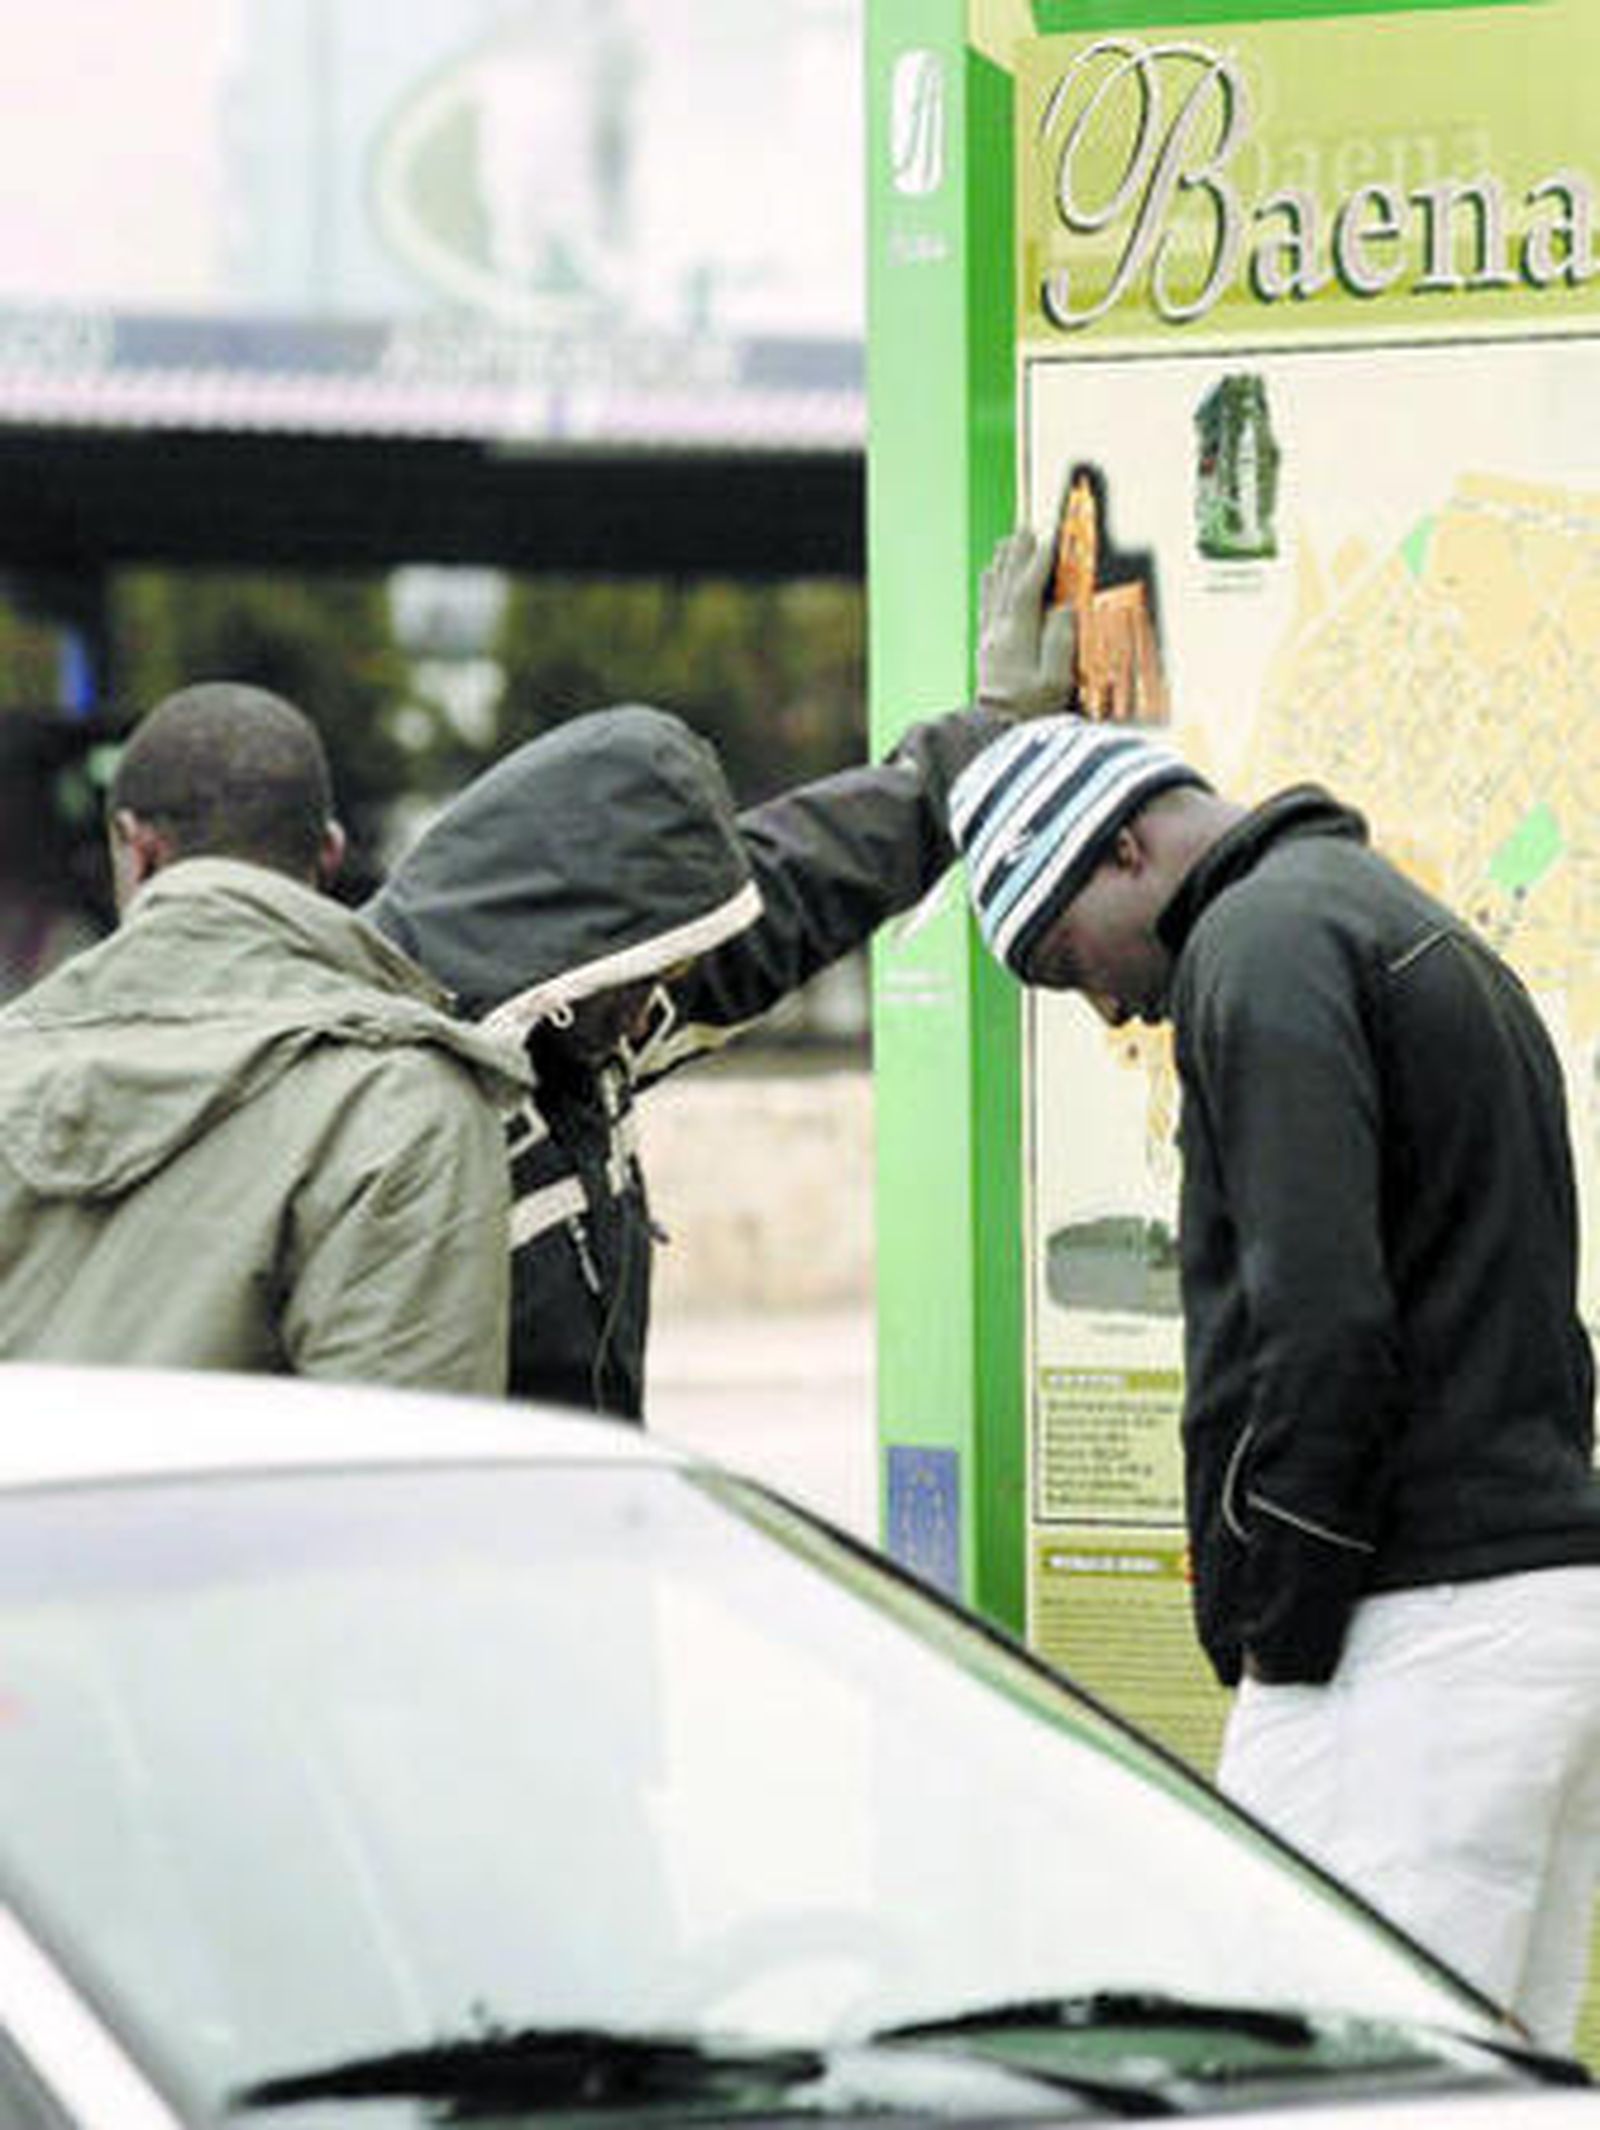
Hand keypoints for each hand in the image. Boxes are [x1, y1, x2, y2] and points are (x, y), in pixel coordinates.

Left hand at [976, 528, 1079, 716]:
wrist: (996, 735)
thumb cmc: (1032, 713)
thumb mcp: (1056, 682)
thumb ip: (1060, 642)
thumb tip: (1063, 609)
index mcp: (1017, 638)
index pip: (1026, 590)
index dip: (1038, 563)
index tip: (1049, 539)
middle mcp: (998, 633)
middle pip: (1007, 583)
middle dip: (1018, 554)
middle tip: (1027, 529)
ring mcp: (989, 640)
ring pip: (994, 591)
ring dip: (1003, 563)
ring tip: (1010, 540)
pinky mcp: (985, 649)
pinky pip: (986, 606)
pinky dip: (990, 584)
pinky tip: (991, 573)